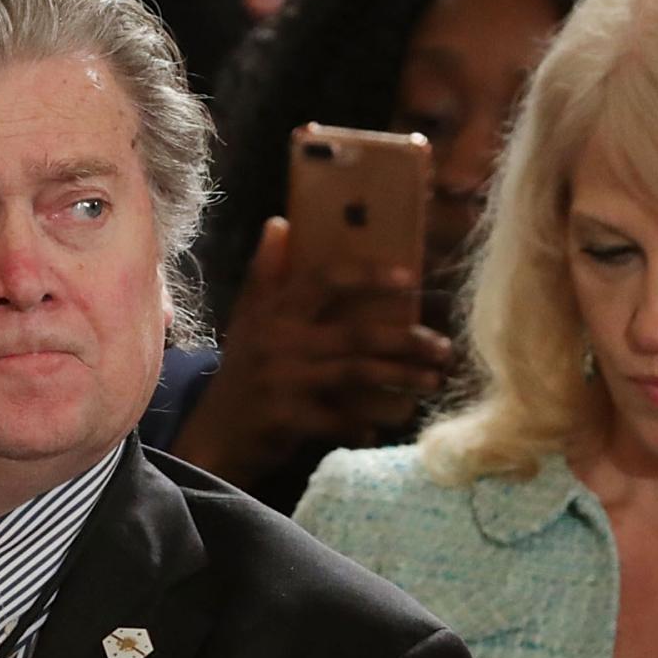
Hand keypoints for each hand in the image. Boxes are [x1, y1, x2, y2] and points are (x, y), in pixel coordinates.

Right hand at [170, 217, 453, 486]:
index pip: (323, 281)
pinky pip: (339, 420)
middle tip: (443, 347)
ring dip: (400, 378)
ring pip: (357, 374)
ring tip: (432, 381)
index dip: (367, 276)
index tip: (409, 278)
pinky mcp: (286, 419)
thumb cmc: (241, 371)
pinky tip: (380, 427)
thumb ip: (265, 273)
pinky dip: (362, 425)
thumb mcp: (246, 319)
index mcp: (272, 313)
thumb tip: (278, 222)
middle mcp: (279, 342)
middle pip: (357, 334)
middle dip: (407, 340)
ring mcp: (283, 382)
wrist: (214, 435)